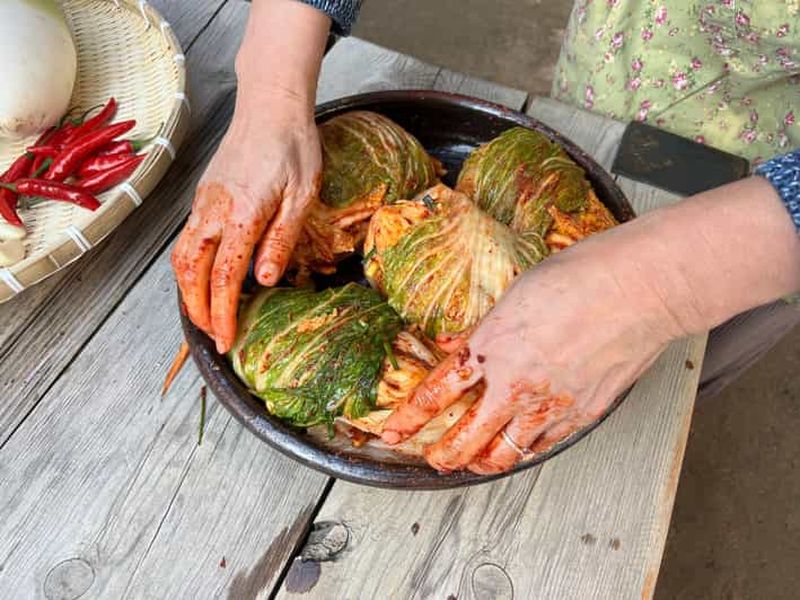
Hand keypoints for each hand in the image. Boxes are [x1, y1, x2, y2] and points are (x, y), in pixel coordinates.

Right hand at [172, 95, 321, 352]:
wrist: (270, 106)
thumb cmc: (293, 146)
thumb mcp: (302, 195)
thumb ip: (282, 240)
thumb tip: (265, 280)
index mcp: (243, 214)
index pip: (226, 277)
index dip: (224, 314)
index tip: (227, 340)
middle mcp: (214, 211)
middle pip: (191, 273)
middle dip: (199, 310)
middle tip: (213, 337)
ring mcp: (203, 202)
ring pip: (181, 257)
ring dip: (188, 292)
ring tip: (205, 315)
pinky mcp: (203, 196)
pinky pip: (186, 239)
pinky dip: (188, 268)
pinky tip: (204, 278)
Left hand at [381, 234, 682, 473]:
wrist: (638, 288)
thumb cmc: (582, 278)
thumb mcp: (515, 293)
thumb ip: (484, 327)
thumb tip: (458, 342)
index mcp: (491, 348)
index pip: (437, 393)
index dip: (410, 418)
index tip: (394, 431)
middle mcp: (515, 384)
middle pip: (465, 439)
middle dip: (442, 455)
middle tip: (433, 458)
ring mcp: (550, 405)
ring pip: (505, 453)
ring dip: (482, 462)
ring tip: (472, 463)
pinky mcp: (582, 414)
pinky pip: (545, 445)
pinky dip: (527, 450)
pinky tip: (522, 445)